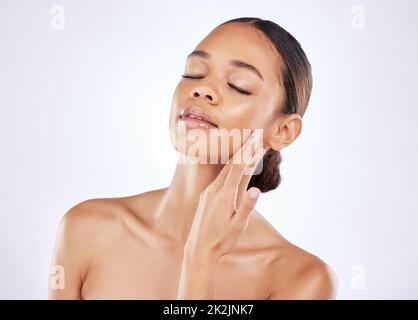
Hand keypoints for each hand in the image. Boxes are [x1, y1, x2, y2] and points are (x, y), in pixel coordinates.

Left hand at [184, 130, 265, 261]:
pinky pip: (220, 178)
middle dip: (244, 149)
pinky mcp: (206, 197)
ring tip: (247, 147)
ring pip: (225, 170)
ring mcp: (209, 192)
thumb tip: (257, 189)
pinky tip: (234, 168)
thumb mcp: (237, 226)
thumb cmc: (221, 240)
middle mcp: (215, 190)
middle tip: (254, 136)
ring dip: (237, 158)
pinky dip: (229, 169)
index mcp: (224, 195)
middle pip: (232, 164)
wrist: (198, 249)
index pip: (238, 168)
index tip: (258, 141)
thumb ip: (247, 207)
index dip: (249, 153)